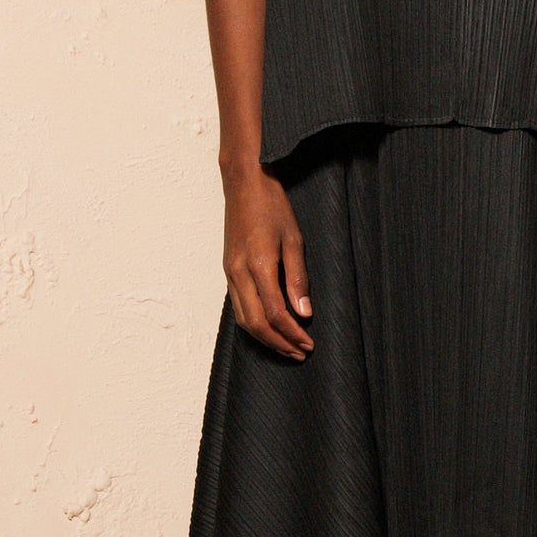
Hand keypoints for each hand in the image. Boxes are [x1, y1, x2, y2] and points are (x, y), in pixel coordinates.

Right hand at [221, 163, 313, 358]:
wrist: (244, 184)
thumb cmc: (271, 206)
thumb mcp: (294, 239)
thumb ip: (298, 277)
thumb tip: (304, 312)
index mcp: (258, 265)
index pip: (275, 313)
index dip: (292, 333)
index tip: (308, 343)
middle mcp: (239, 273)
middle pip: (256, 323)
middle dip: (278, 343)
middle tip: (299, 353)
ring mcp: (230, 272)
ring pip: (243, 318)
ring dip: (265, 338)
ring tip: (286, 346)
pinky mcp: (228, 270)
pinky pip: (237, 306)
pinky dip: (253, 323)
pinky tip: (268, 328)